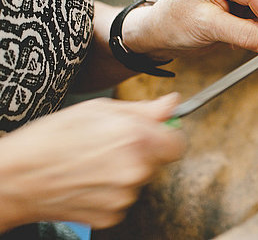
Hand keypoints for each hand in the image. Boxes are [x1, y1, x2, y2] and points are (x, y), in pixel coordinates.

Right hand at [0, 94, 184, 230]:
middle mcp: (135, 170)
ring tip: (93, 162)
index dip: (167, 137)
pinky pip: (123, 199)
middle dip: (142, 152)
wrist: (16, 177)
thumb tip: (172, 103)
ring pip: (139, 180)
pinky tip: (88, 181)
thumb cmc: (52, 138)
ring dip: (125, 172)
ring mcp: (124, 197)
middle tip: (111, 145)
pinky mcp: (112, 216)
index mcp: (136, 139)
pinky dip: (111, 191)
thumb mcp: (98, 109)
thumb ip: (144, 109)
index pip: (178, 144)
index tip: (156, 134)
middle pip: (158, 162)